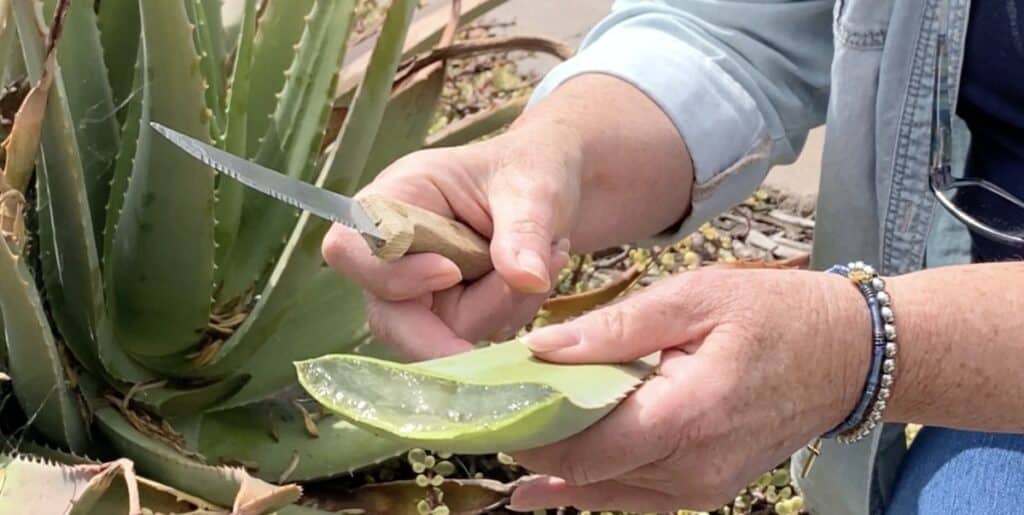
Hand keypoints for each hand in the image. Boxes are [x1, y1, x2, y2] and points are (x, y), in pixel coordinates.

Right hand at [321, 122, 581, 359]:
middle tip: (506, 325)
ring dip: (502, 307)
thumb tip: (527, 279)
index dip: (390, 274)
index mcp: (395, 200)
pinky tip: (538, 276)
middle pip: (387, 317)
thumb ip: (524, 230)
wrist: (552, 187)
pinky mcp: (450, 315)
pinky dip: (513, 313)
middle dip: (445, 332)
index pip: (351, 250)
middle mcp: (396, 253)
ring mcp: (421, 291)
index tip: (450, 272)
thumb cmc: (528, 170)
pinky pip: (474, 338)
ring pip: (443, 333)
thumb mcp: (532, 188)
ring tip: (549, 256)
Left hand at [508, 267, 870, 511]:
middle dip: (531, 443)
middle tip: (485, 411)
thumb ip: (616, 329)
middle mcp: (691, 468)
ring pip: (603, 491)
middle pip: (585, 472)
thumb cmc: (774, 316)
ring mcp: (700, 489)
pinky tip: (539, 489)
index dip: (527, 428)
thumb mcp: (694, 299)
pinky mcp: (703, 491)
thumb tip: (541, 349)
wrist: (846, 357)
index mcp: (687, 416)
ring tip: (504, 432)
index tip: (484, 401)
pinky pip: (630, 498)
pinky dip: (585, 487)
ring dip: (554, 463)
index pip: (583, 445)